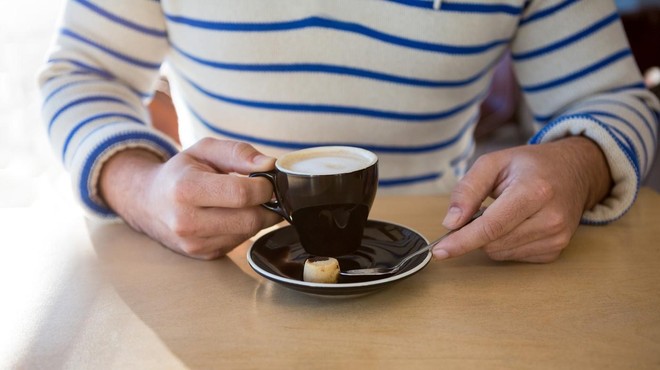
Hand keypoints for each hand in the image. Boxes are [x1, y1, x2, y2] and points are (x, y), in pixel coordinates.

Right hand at [99, 139, 281, 259]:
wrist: (148, 202)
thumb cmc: (180, 172)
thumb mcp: (204, 150)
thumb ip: (238, 152)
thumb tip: (269, 165)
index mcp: (185, 189)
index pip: (241, 194)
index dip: (264, 186)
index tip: (267, 179)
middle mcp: (186, 221)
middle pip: (250, 219)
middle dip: (267, 204)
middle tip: (265, 191)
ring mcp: (194, 243)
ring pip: (248, 233)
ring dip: (258, 217)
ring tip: (246, 201)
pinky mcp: (204, 255)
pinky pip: (240, 242)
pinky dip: (245, 228)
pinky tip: (233, 215)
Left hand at [432, 136, 611, 262]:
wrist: (575, 171)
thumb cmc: (530, 165)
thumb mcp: (493, 163)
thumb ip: (468, 190)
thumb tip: (450, 223)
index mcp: (534, 191)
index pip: (491, 226)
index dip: (462, 241)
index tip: (439, 251)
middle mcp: (551, 218)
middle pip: (493, 243)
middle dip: (474, 232)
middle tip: (479, 210)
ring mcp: (557, 237)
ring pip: (501, 253)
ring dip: (490, 238)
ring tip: (503, 212)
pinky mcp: (556, 250)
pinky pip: (514, 256)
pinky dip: (505, 243)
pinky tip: (516, 223)